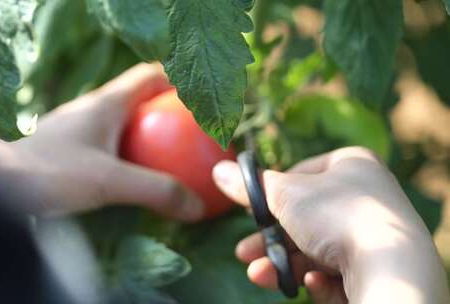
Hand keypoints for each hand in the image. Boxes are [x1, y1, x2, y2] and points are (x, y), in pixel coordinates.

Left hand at [0, 64, 203, 220]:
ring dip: (147, 134)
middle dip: (166, 111)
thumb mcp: (109, 181)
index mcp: (106, 102)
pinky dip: (129, 154)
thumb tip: (197, 207)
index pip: (149, 76)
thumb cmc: (50, 172)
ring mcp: (80, 129)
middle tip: (191, 133)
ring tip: (170, 156)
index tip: (198, 102)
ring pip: (124, 123)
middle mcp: (93, 109)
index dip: (177, 81)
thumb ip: (155, 191)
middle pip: (139, 99)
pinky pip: (110, 144)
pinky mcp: (70, 149)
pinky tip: (135, 176)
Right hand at [213, 147, 448, 302]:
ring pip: (317, 248)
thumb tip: (219, 171)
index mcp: (352, 165)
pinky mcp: (379, 266)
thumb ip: (250, 187)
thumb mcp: (283, 195)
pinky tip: (309, 285)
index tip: (252, 211)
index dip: (273, 193)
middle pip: (305, 217)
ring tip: (259, 275)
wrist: (389, 265)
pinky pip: (340, 270)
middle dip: (270, 239)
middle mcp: (368, 195)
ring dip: (283, 263)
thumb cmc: (334, 215)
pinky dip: (318, 279)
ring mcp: (375, 233)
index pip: (303, 174)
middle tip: (244, 252)